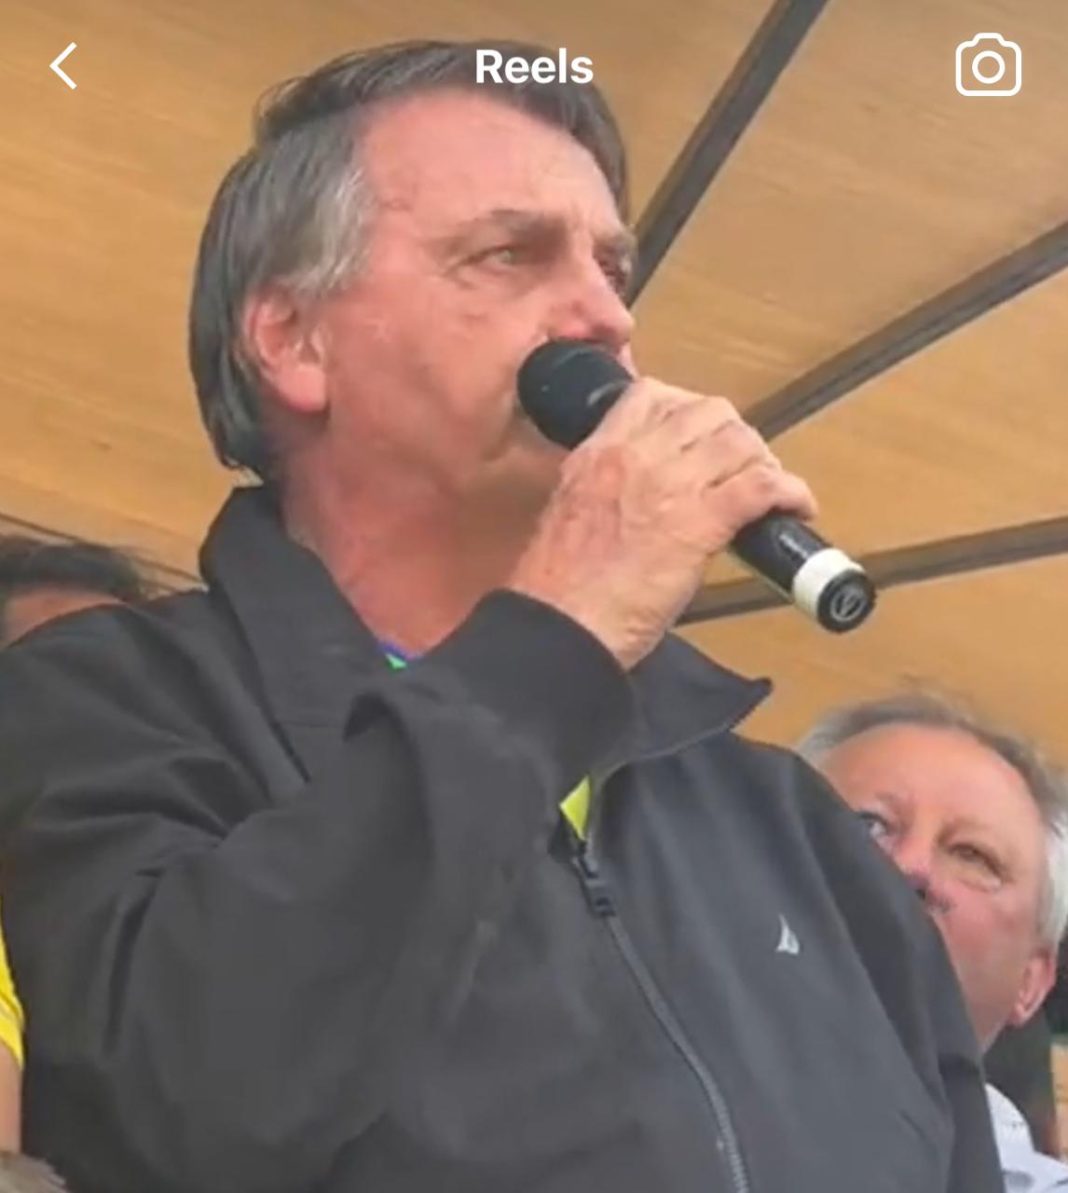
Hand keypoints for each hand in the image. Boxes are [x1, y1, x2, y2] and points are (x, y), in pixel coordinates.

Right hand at [508, 377, 816, 669]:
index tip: (698, 437)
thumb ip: (602, 492)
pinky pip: (763, 485)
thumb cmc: (559, 591)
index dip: (686, 408)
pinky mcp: (701, 522)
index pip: (650, 395)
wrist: (562, 627)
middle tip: (740, 467)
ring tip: (769, 491)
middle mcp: (634, 457)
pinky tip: (796, 509)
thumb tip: (639, 499)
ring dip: (763, 461)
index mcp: (596, 454)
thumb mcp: (568, 515)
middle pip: (707, 411)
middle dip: (733, 435)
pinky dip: (790, 492)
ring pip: (740, 439)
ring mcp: (670, 485)